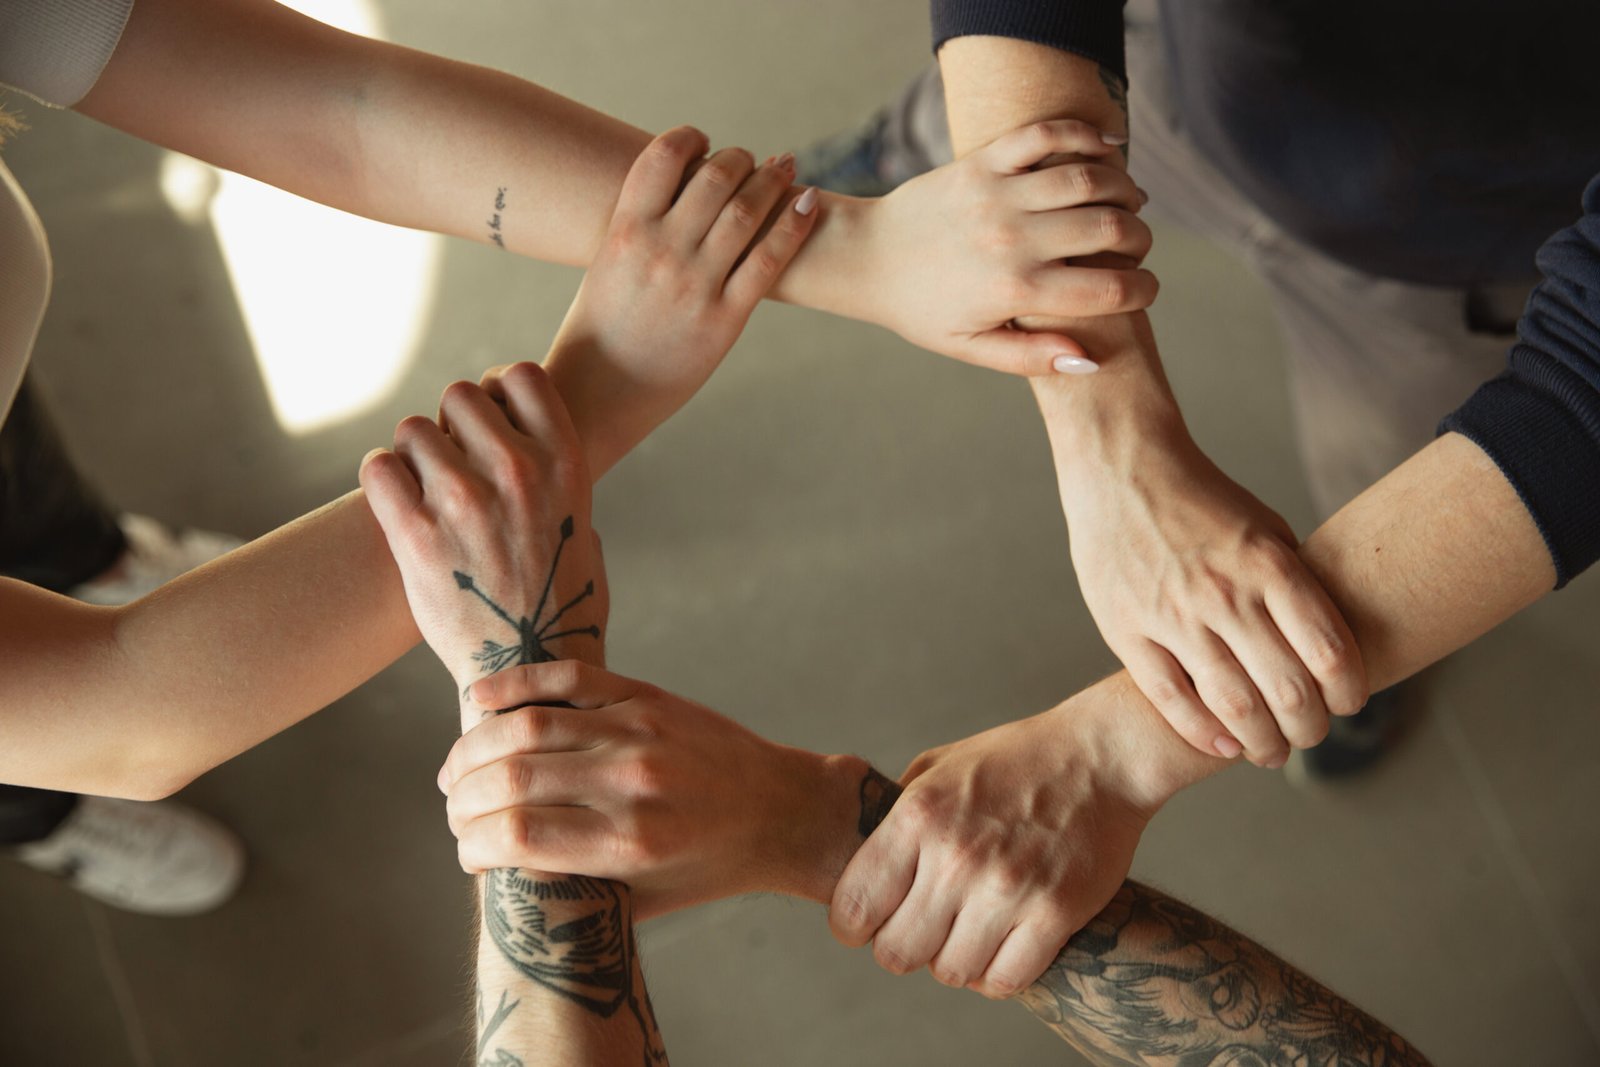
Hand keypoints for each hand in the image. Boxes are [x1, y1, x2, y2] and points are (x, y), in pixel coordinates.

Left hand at [359, 363, 607, 700]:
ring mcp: (465, 501)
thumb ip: (555, 479)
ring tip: (425, 492)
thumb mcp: (584, 528)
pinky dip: (382, 480)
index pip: (519, 376)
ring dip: (413, 455)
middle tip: (452, 463)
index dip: (498, 393)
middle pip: (458, 395)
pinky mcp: (417, 535)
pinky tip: (397, 504)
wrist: (529, 674)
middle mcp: (519, 472)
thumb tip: (529, 446)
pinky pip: (378, 469)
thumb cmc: (560, 605)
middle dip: (450, 424)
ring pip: (412, 429)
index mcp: (566, 463)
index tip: (493, 424)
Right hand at [438, 661, 869, 919]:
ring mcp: (638, 731)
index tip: (465, 853)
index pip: (516, 837)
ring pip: (525, 725)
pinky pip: (565, 679)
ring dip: (472, 746)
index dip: (471, 845)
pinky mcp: (646, 696)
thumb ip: (575, 883)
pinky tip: (478, 700)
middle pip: (508, 779)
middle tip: (453, 810)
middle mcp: (631, 783)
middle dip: (461, 799)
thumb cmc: (710, 865)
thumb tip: (496, 862)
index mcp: (629, 844)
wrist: (783, 810)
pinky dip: (513, 683)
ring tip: (455, 769)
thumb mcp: (646, 898)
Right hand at [544, 125, 818, 477]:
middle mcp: (660, 251)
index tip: (706, 142)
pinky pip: (768, 261)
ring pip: (747, 213)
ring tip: (784, 168)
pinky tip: (809, 205)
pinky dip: (794, 226)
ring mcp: (694, 284)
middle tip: (752, 159)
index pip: (663, 156)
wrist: (598, 395)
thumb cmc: (600, 330)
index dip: (691, 139)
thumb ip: (638, 229)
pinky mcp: (724, 319)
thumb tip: (671, 194)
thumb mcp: (606, 266)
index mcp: (624, 232)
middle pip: (714, 177)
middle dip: (739, 159)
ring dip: (772, 181)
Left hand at [830, 677, 1168, 998]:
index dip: (854, 925)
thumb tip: (861, 864)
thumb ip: (896, 815)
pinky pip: (1005, 980)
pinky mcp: (1055, 912)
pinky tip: (1000, 948)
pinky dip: (997, 975)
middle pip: (897, 951)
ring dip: (953, 962)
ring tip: (966, 936)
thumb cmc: (1014, 760)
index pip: (855, 906)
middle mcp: (956, 855)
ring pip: (951, 972)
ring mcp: (1007, 886)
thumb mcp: (938, 766)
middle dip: (901, 949)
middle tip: (921, 934)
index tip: (868, 923)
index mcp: (918, 815)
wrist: (1099, 756)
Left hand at [855, 119, 1156, 375]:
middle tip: (1136, 246)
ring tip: (1129, 202)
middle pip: (1110, 229)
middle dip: (1140, 238)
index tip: (1147, 289)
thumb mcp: (971, 348)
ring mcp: (997, 195)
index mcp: (1015, 292)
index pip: (1109, 291)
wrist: (866, 258)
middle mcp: (1011, 240)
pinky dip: (1085, 135)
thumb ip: (1031, 357)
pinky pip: (1046, 135)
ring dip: (1124, 188)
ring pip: (1089, 179)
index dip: (1144, 290)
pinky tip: (1107, 146)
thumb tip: (1092, 359)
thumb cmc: (921, 311)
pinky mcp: (981, 162)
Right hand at [1064, 429, 1366, 765]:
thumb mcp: (1265, 528)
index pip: (1330, 652)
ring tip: (1271, 751)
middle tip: (1311, 736)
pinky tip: (1224, 743)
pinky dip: (1205, 733)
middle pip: (1289, 691)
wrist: (1122, 468)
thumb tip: (1327, 641)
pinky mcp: (1127, 630)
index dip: (1349, 692)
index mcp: (1269, 565)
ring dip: (1263, 743)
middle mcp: (1226, 593)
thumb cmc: (1200, 499)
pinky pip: (1171, 699)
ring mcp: (1173, 615)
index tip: (1348, 703)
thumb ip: (1295, 583)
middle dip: (1311, 728)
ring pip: (1234, 706)